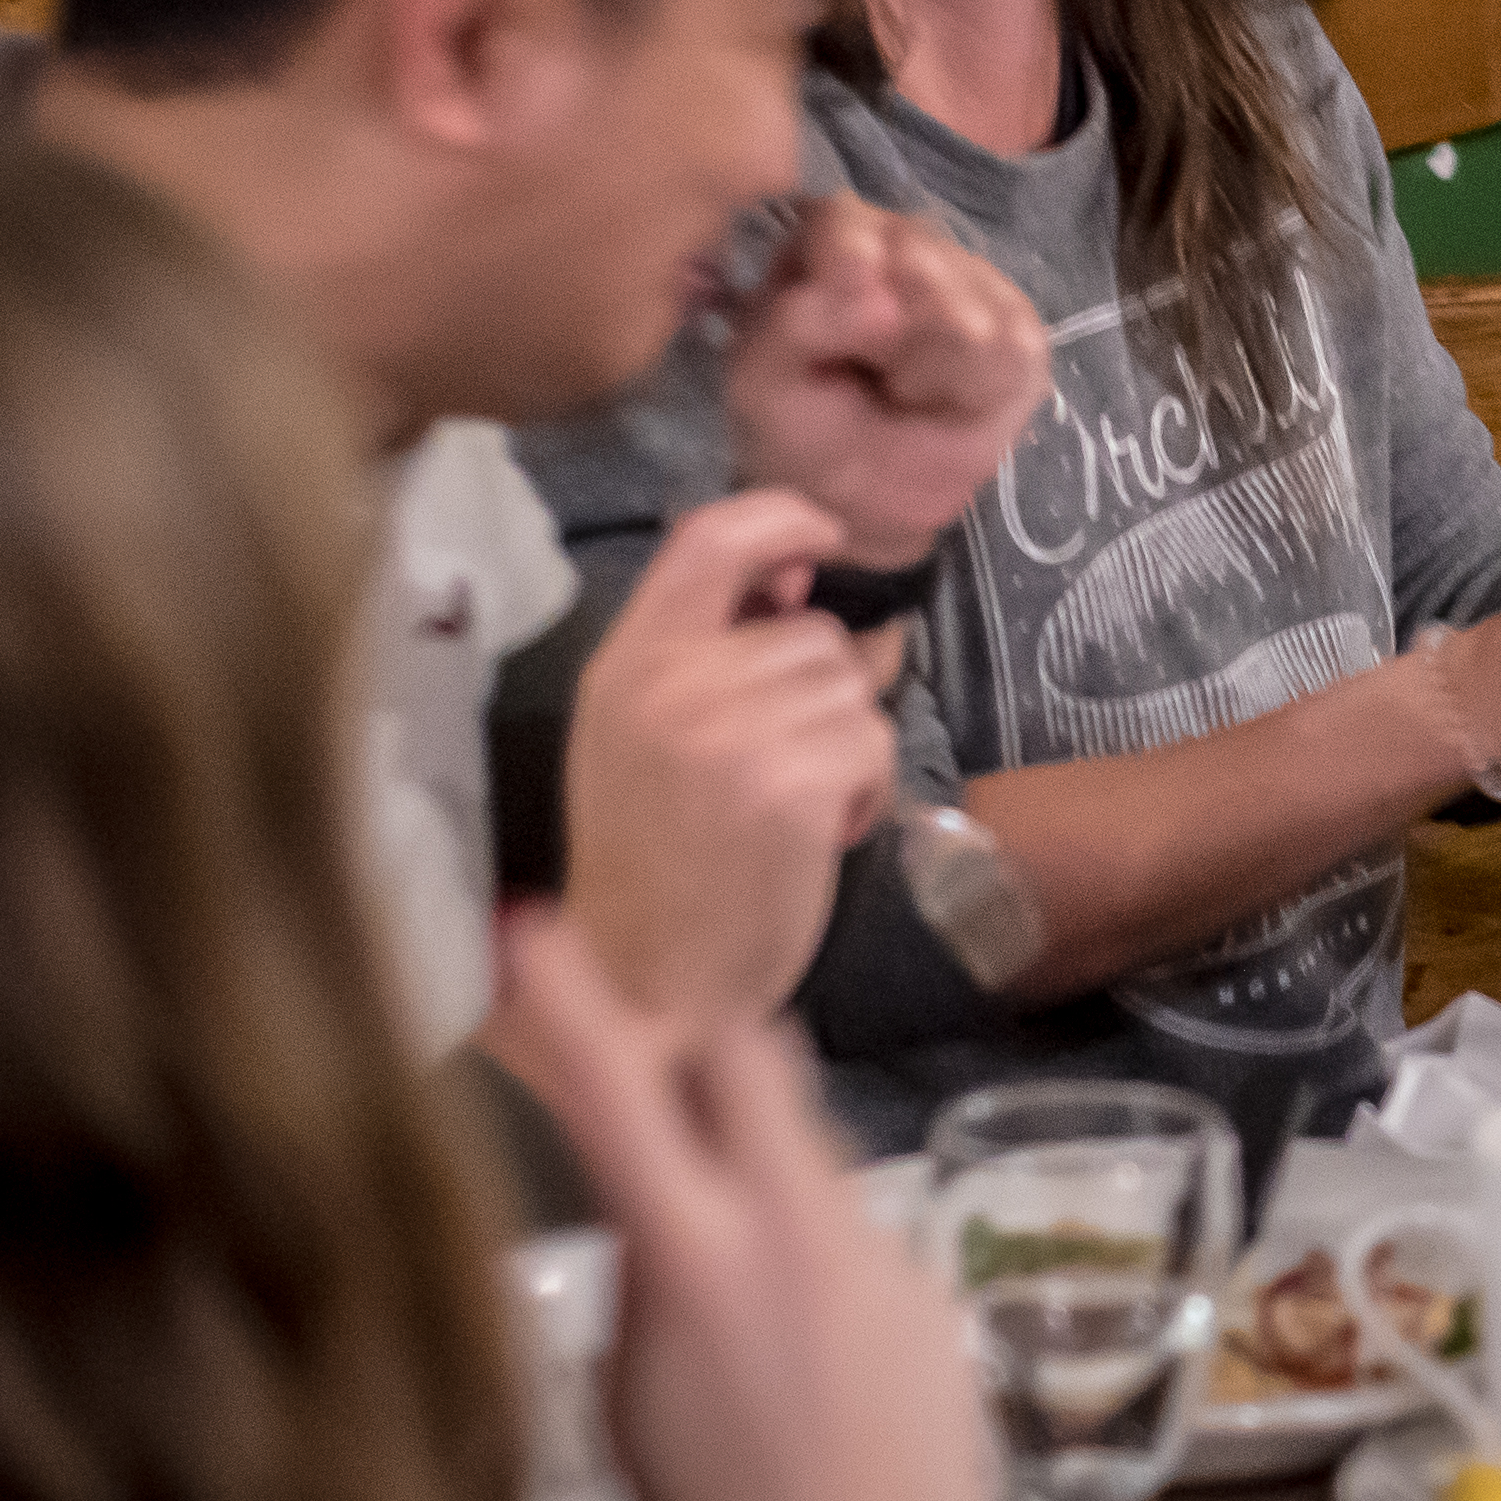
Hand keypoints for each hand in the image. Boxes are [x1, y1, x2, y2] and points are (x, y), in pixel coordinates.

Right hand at [485, 911, 989, 1500]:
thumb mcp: (630, 1408)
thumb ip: (644, 1281)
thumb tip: (653, 1217)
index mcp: (696, 1257)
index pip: (619, 1090)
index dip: (568, 999)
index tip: (530, 926)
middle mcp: (796, 1226)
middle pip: (752, 1056)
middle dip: (699, 1053)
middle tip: (662, 1100)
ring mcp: (880, 1249)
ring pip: (807, 1149)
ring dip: (758, 1174)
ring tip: (738, 1293)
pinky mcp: (933, 1288)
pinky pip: (856, 1231)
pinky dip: (815, 1258)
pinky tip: (808, 1358)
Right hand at [566, 489, 900, 1026]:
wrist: (648, 982)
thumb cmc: (656, 863)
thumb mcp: (647, 736)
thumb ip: (709, 650)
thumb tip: (802, 577)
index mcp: (627, 664)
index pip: (708, 538)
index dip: (780, 519)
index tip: (821, 537)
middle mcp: (674, 684)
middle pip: (813, 634)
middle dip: (823, 696)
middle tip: (775, 772)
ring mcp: (731, 733)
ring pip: (852, 689)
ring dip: (845, 748)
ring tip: (785, 809)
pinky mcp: (790, 784)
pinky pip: (872, 742)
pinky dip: (863, 790)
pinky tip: (811, 837)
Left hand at [721, 198, 1046, 568]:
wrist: (866, 495)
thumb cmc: (804, 425)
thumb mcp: (762, 382)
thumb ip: (796, 328)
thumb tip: (878, 304)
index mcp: (826, 239)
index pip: (843, 219)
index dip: (848, 255)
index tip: (847, 297)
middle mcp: (903, 241)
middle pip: (917, 261)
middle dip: (889, 336)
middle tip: (867, 375)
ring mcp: (969, 277)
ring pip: (966, 314)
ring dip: (928, 370)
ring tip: (902, 391)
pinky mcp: (1018, 325)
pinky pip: (1008, 351)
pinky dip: (971, 389)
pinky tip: (946, 400)